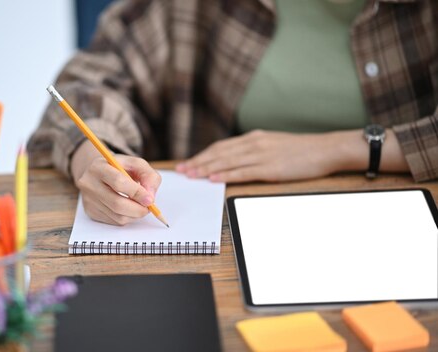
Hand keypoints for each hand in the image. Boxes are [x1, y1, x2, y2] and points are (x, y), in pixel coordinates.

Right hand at [71, 141, 161, 224]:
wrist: (98, 173)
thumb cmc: (119, 168)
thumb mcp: (136, 164)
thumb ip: (148, 176)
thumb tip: (150, 196)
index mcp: (98, 167)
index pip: (118, 182)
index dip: (137, 193)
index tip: (150, 199)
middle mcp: (89, 183)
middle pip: (117, 203)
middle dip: (138, 209)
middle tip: (148, 208)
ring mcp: (88, 200)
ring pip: (117, 216)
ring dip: (134, 215)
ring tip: (140, 207)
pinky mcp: (90, 212)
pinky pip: (114, 221)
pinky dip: (127, 217)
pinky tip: (128, 209)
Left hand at [176, 129, 367, 182]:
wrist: (326, 149)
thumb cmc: (302, 150)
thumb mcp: (273, 145)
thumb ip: (254, 150)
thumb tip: (236, 160)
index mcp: (254, 138)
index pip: (221, 147)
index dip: (202, 155)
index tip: (188, 162)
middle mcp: (254, 144)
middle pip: (219, 153)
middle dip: (198, 162)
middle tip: (182, 170)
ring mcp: (262, 155)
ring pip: (227, 162)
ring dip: (207, 169)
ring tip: (192, 175)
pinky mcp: (271, 168)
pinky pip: (243, 172)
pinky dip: (226, 175)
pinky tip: (214, 179)